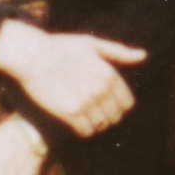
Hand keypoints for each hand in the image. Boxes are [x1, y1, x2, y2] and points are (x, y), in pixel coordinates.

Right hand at [0, 22, 144, 137]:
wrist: (31, 56)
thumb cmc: (60, 47)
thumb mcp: (92, 44)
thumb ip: (119, 52)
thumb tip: (143, 55)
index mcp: (109, 74)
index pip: (126, 103)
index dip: (117, 106)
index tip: (105, 104)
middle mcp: (101, 90)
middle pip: (115, 117)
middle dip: (106, 116)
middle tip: (91, 112)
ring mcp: (86, 102)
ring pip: (101, 125)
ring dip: (94, 124)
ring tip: (82, 116)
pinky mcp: (69, 113)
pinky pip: (85, 131)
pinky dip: (82, 130)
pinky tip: (74, 122)